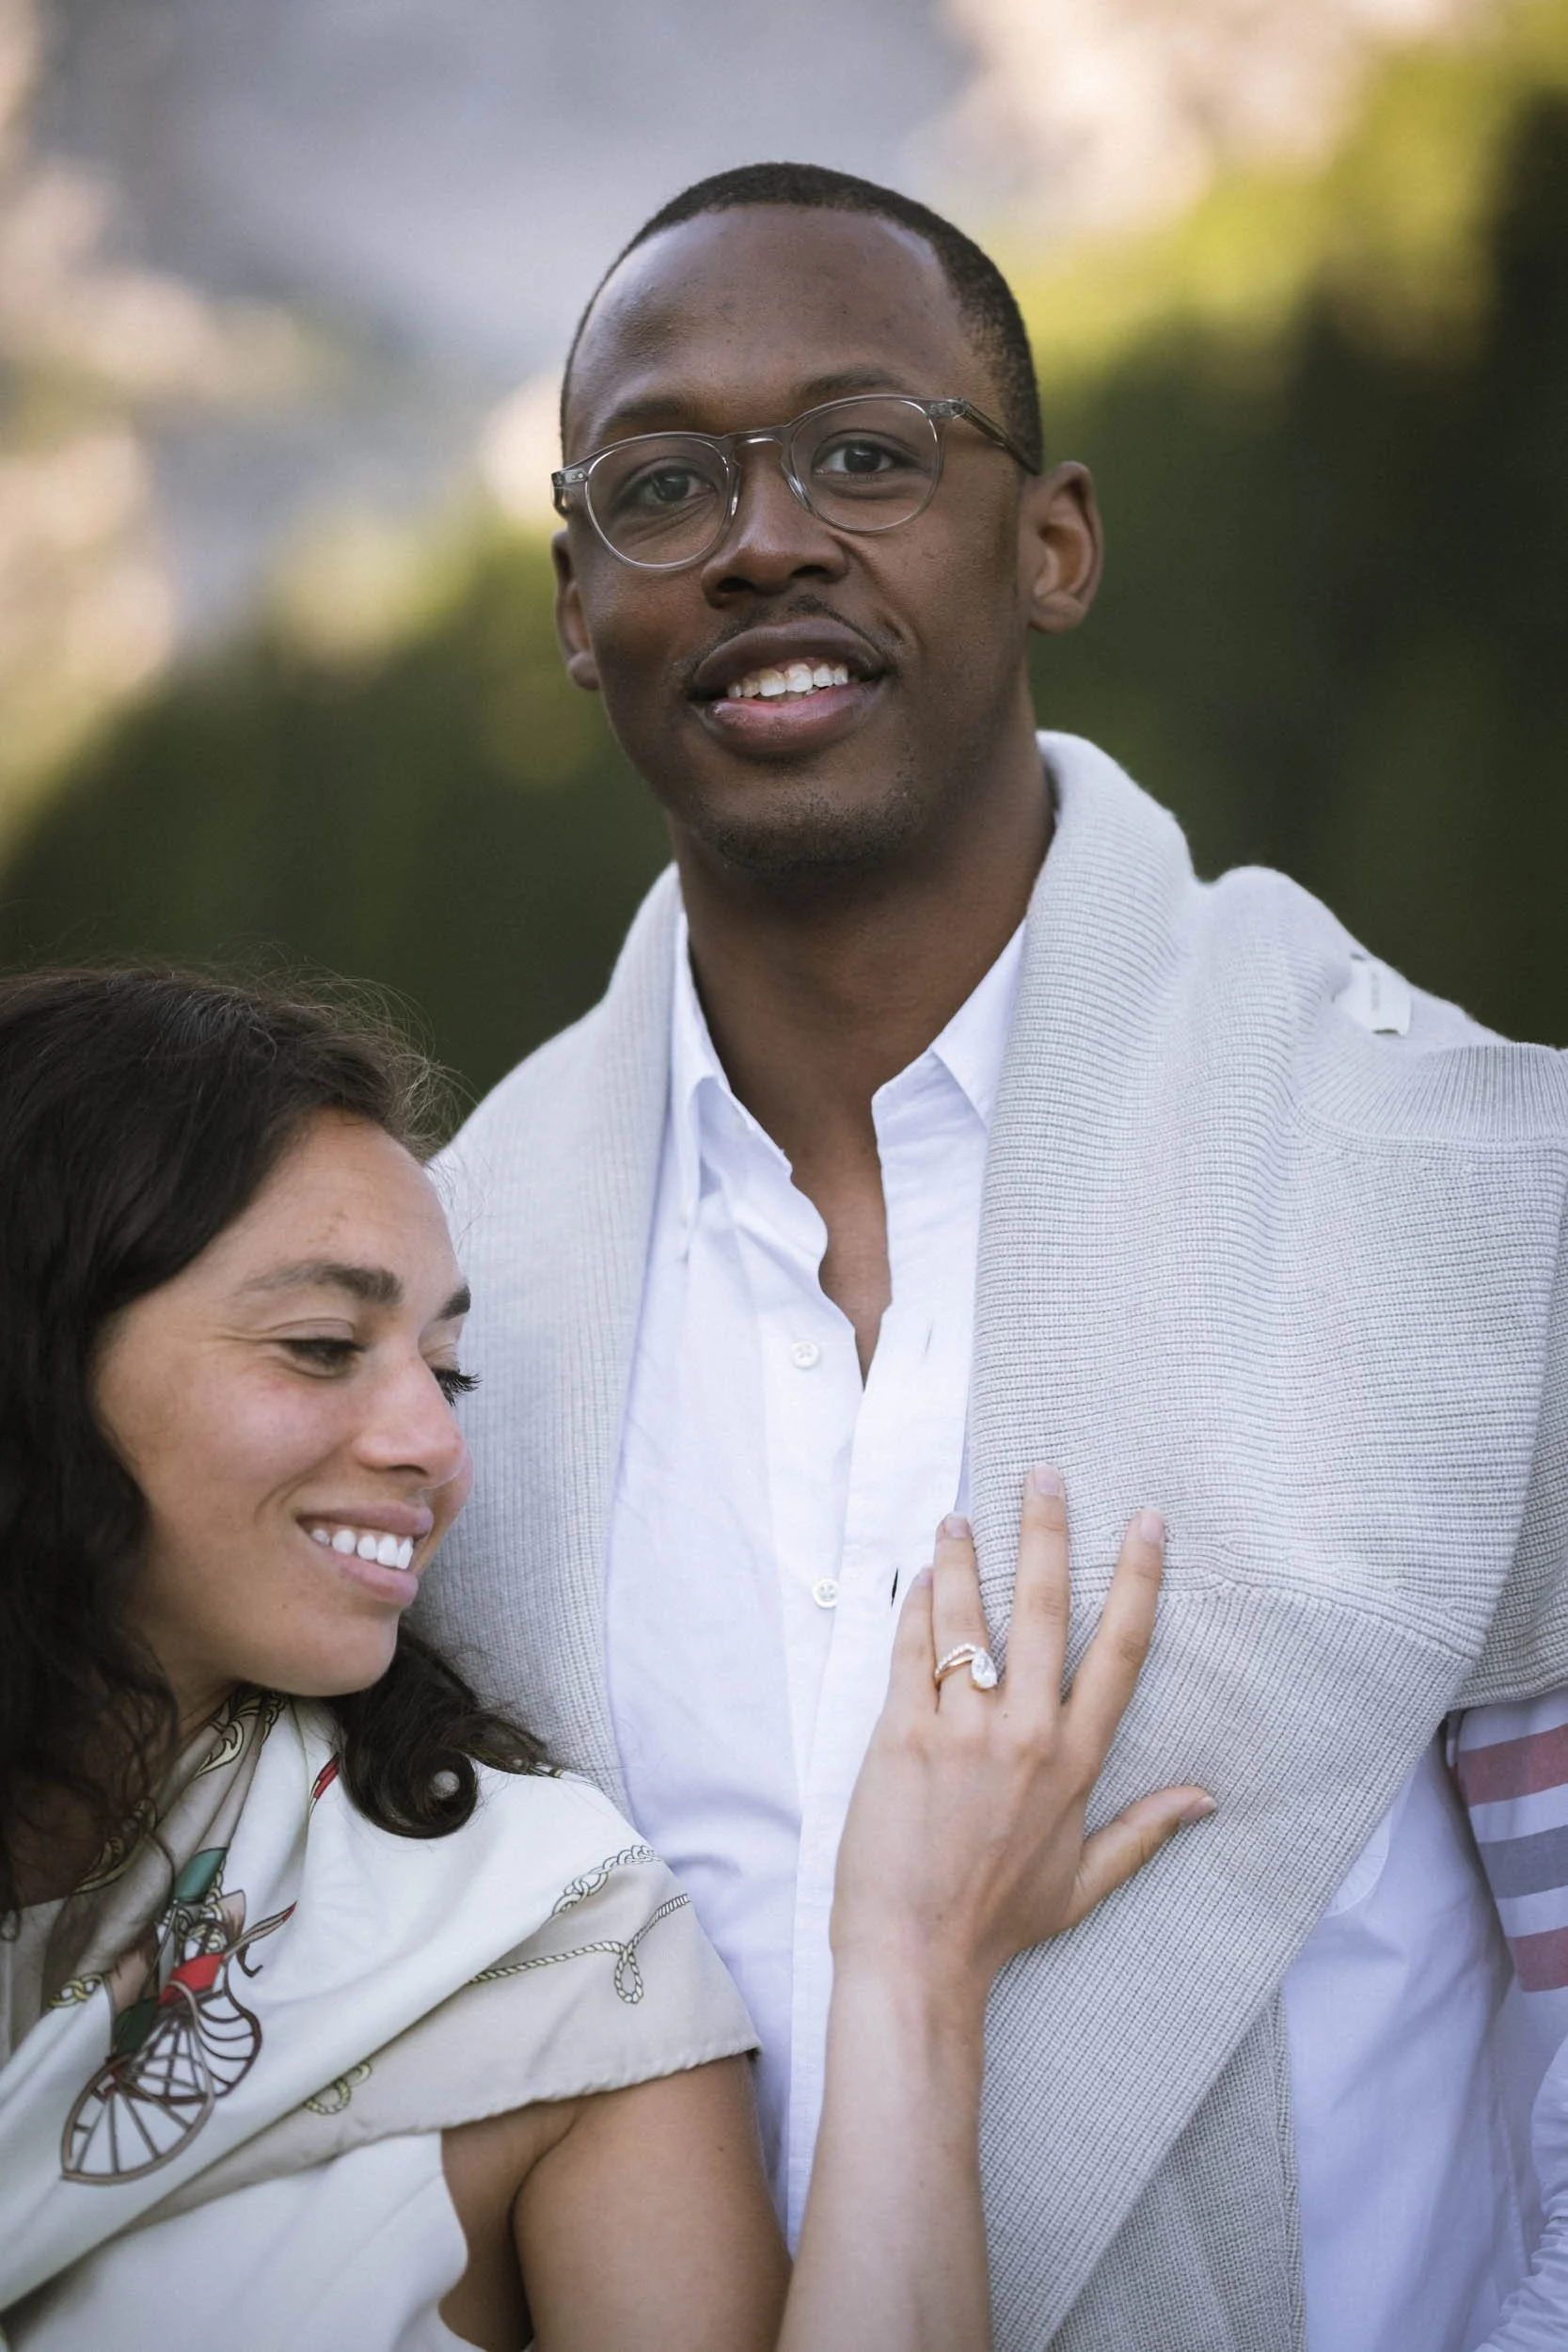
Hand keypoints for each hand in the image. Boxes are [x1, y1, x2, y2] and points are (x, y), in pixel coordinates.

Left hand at [830, 1468, 1212, 2011]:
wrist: (915, 1955)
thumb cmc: (998, 1922)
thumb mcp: (1085, 1883)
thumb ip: (1144, 1831)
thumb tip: (1206, 1798)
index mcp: (1076, 1763)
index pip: (1119, 1652)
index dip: (1136, 1580)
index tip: (1146, 1522)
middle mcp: (1026, 1735)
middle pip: (1042, 1610)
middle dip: (1045, 1533)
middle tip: (1043, 1474)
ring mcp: (962, 1729)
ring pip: (968, 1617)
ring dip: (964, 1556)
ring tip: (961, 1517)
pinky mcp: (901, 1733)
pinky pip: (912, 1650)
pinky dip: (915, 1607)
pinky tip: (918, 1576)